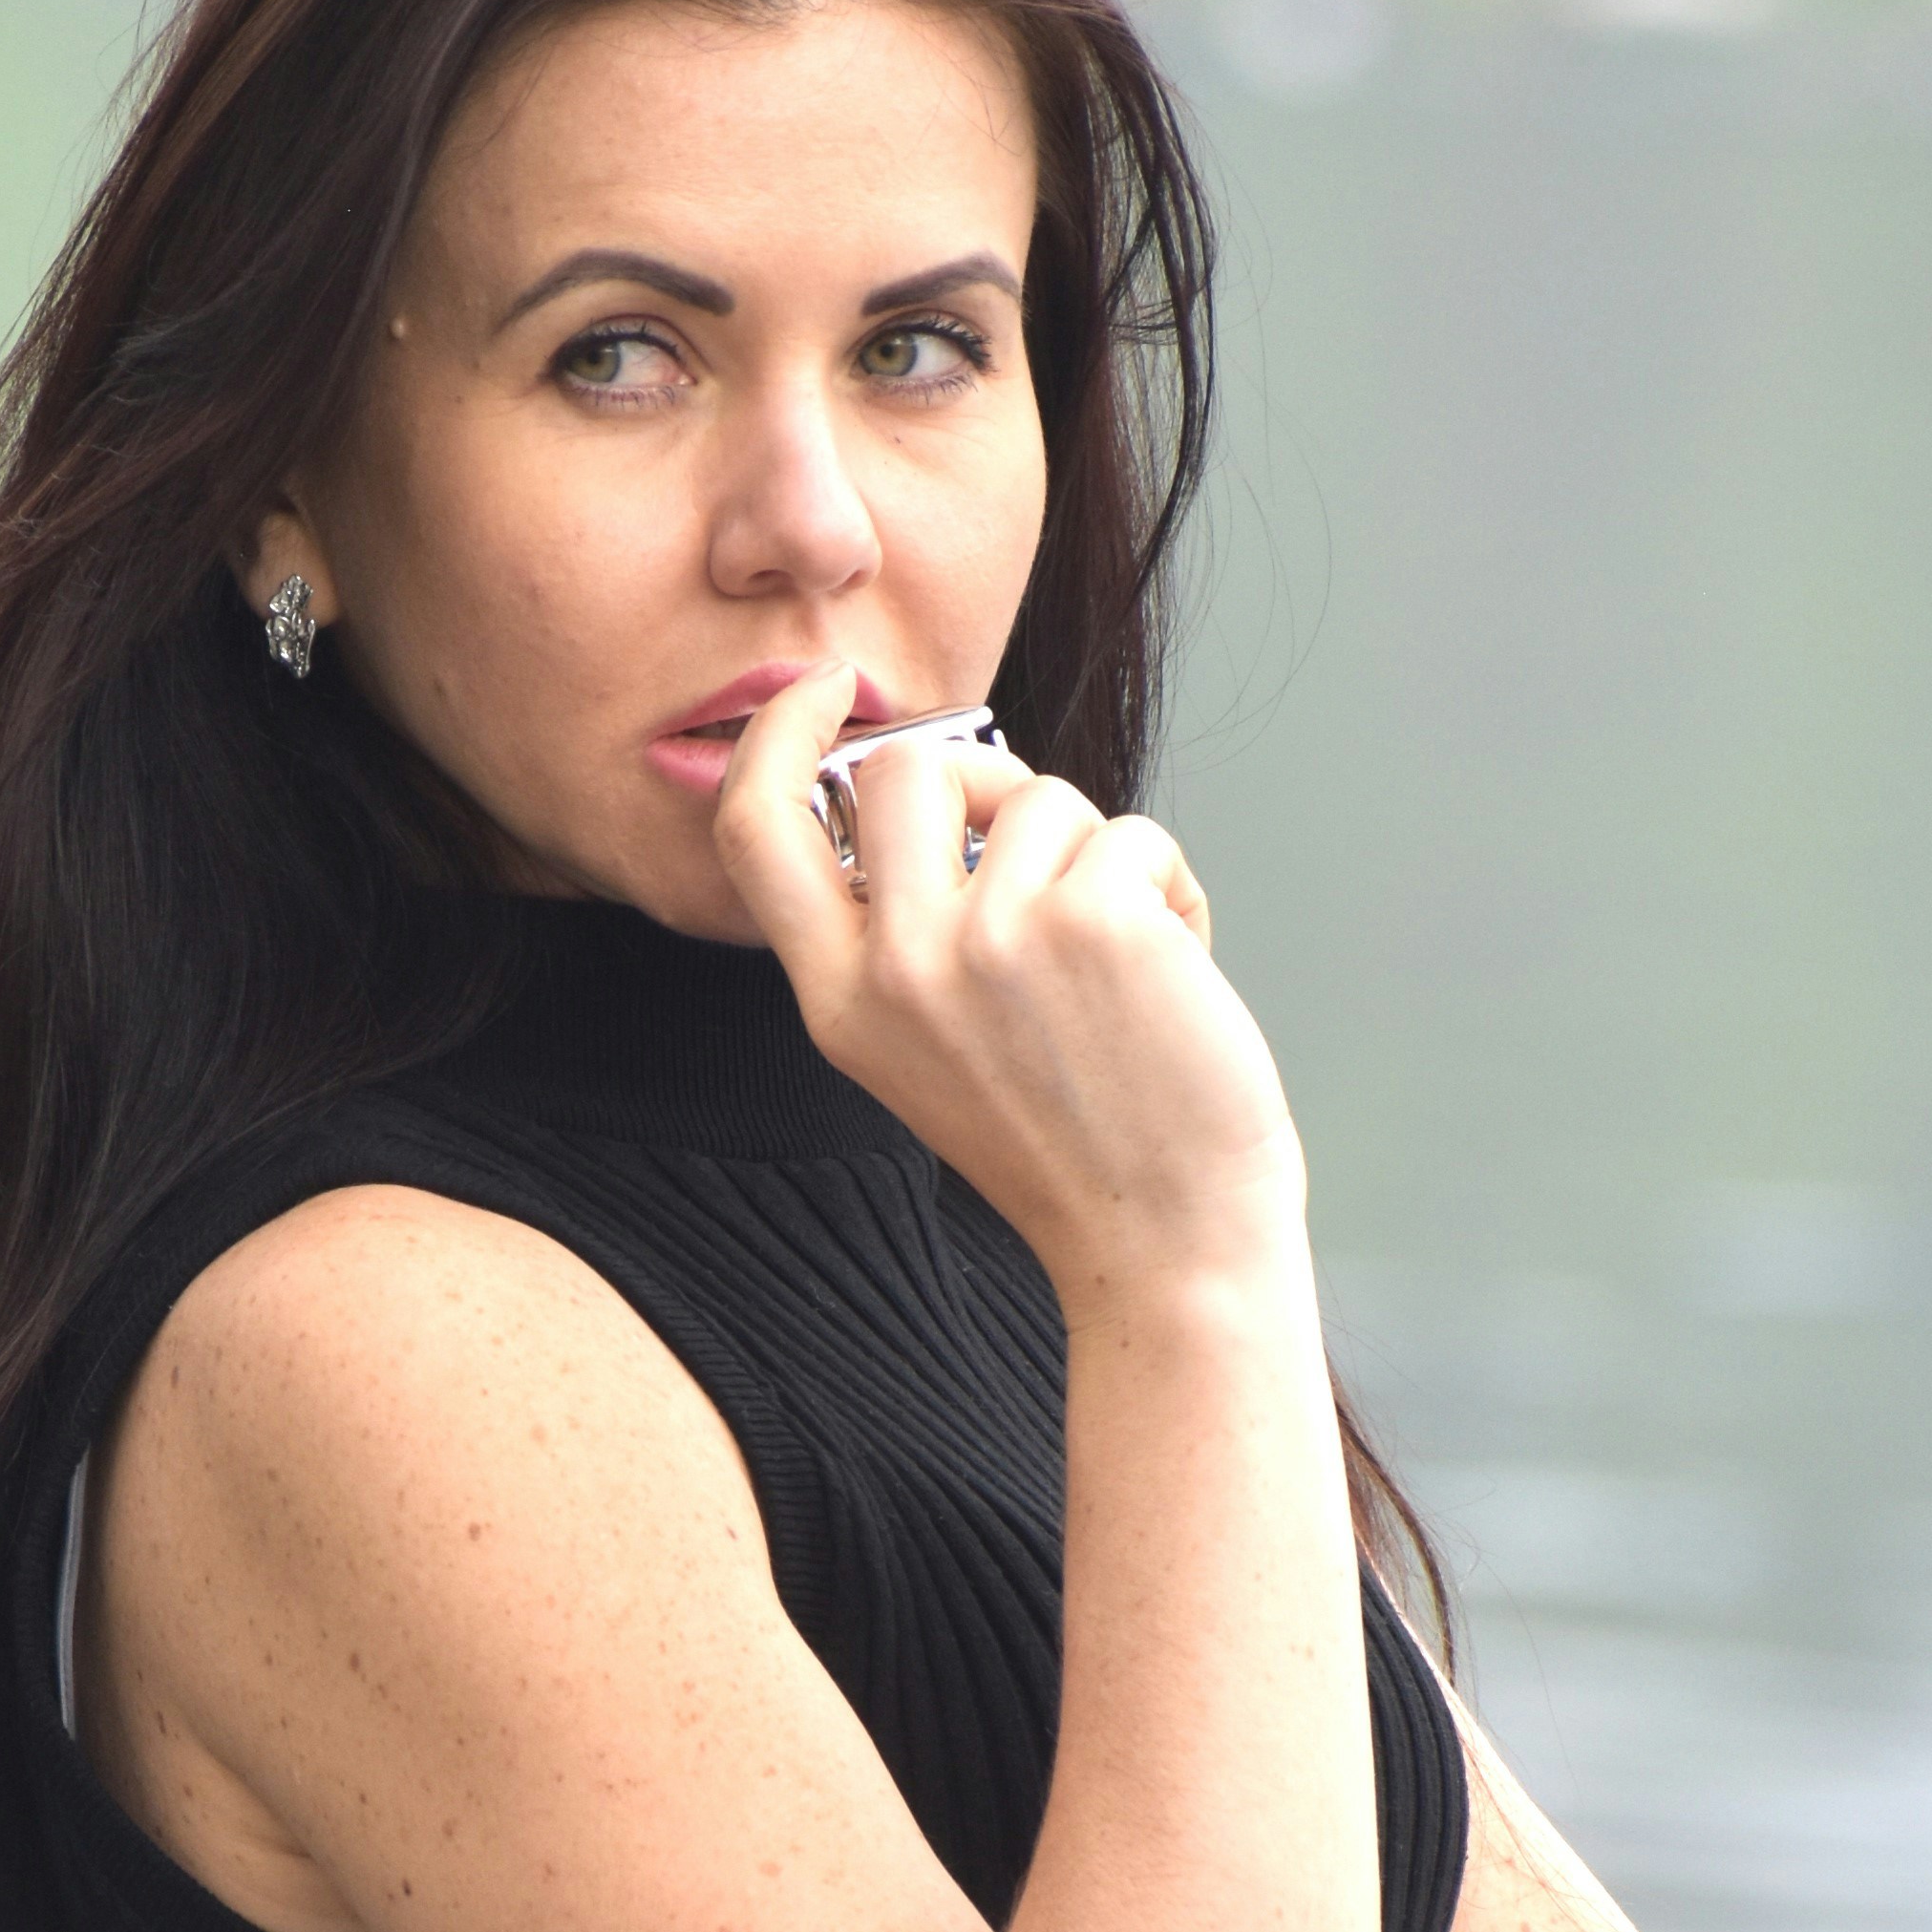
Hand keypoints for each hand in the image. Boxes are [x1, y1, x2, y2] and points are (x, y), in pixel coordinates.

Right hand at [707, 669, 1306, 1317]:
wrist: (1163, 1243)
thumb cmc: (1070, 1142)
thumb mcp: (928, 1048)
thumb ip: (899, 931)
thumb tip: (934, 779)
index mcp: (838, 1003)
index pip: (757, 829)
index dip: (778, 734)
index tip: (828, 688)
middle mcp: (897, 970)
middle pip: (898, 771)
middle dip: (983, 781)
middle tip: (1039, 846)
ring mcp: (991, 941)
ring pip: (1042, 797)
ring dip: (1100, 859)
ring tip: (1123, 962)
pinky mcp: (1092, 920)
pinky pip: (1131, 834)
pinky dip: (1170, 889)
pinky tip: (1174, 972)